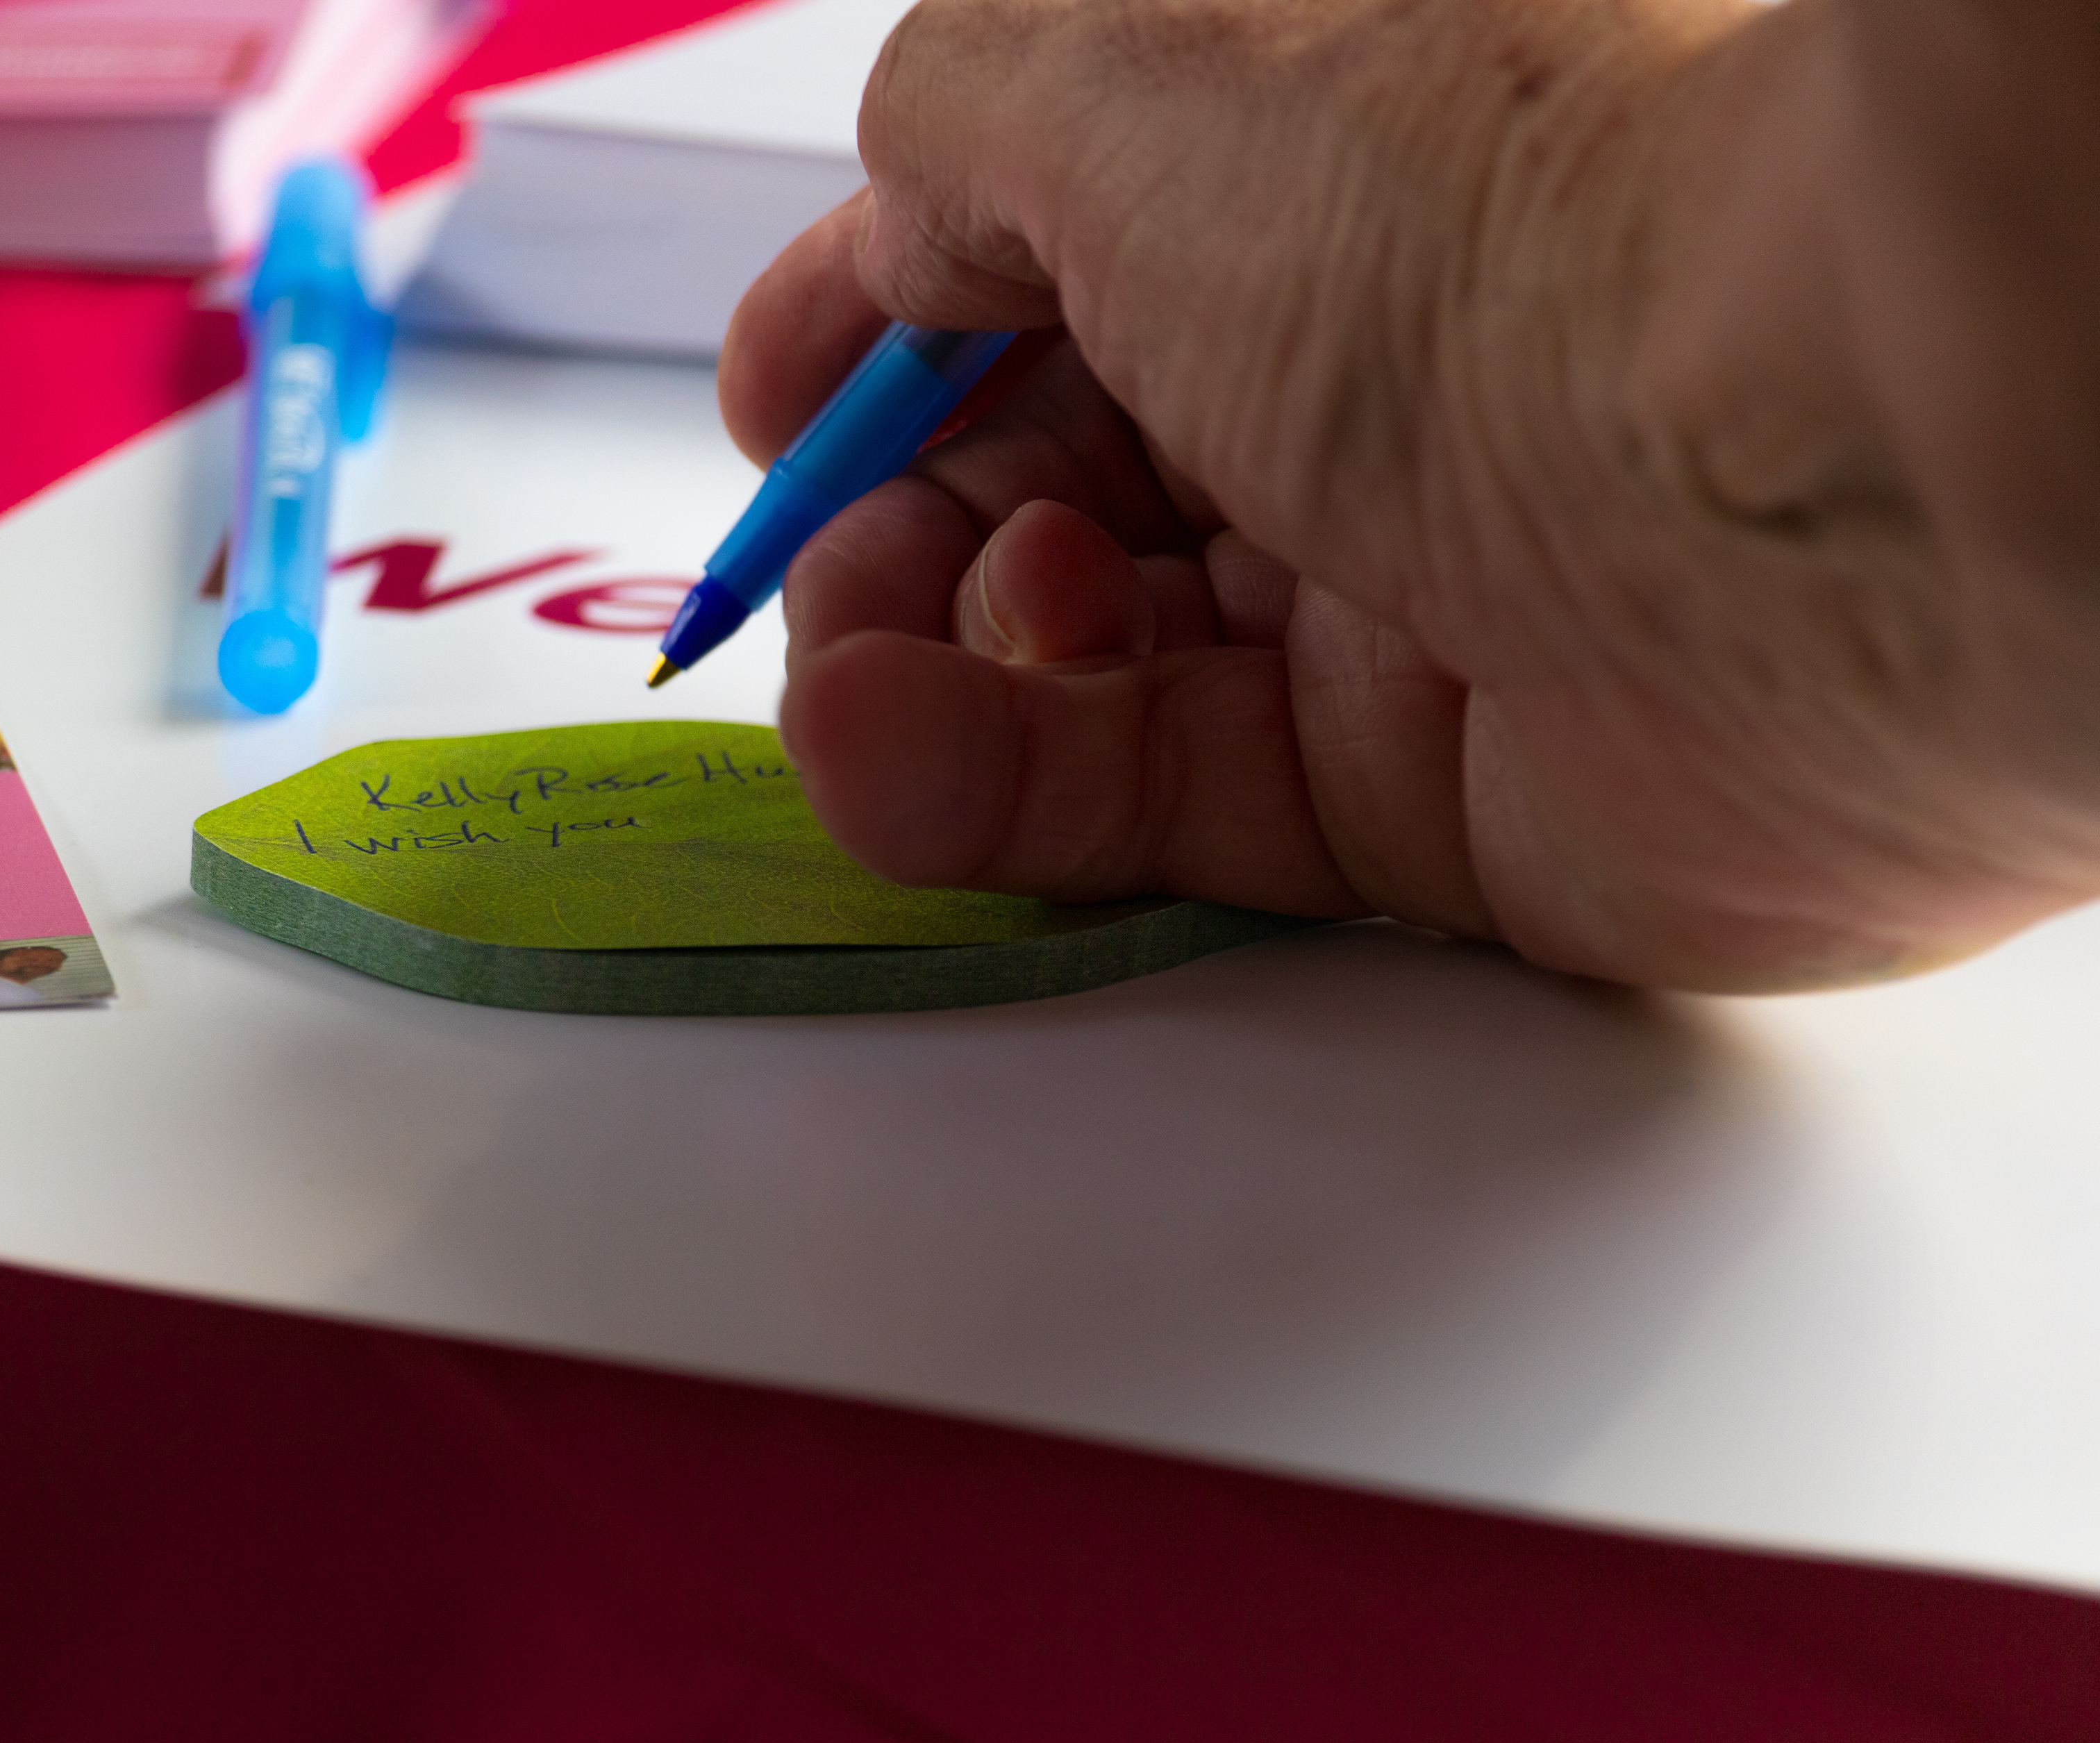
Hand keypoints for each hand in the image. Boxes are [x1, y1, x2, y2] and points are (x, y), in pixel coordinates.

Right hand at [725, 0, 2099, 989]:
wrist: (1817, 486)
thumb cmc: (1500, 228)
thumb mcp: (1133, 73)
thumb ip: (958, 139)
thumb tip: (894, 244)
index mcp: (1313, 187)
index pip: (1052, 273)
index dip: (889, 340)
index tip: (779, 419)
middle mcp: (1366, 391)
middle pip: (1058, 485)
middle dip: (895, 532)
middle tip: (826, 577)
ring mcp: (1401, 607)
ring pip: (1083, 670)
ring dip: (914, 675)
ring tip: (854, 690)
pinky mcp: (1431, 809)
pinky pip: (1162, 815)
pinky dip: (999, 794)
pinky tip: (895, 760)